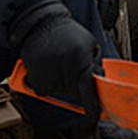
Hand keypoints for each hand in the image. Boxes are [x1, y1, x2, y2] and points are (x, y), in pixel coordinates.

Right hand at [16, 1, 101, 117]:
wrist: (40, 24)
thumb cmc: (67, 32)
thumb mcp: (90, 44)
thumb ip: (95, 64)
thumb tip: (99, 84)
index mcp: (82, 64)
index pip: (89, 94)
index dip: (94, 108)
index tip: (96, 115)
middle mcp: (66, 74)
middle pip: (76, 95)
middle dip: (78, 86)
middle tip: (73, 67)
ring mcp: (51, 80)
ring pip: (62, 92)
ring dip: (63, 82)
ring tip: (60, 61)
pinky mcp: (38, 82)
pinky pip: (48, 90)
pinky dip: (49, 81)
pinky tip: (49, 65)